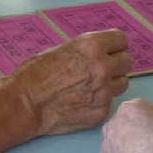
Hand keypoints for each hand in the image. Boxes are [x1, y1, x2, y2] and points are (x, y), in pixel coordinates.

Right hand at [12, 30, 130, 135]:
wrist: (25, 103)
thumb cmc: (35, 73)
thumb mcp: (61, 50)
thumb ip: (85, 51)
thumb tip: (100, 53)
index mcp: (91, 46)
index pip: (121, 40)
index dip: (114, 45)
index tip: (110, 49)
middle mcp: (102, 67)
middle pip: (127, 61)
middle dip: (116, 63)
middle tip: (103, 68)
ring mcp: (104, 92)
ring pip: (122, 83)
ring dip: (112, 82)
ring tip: (93, 85)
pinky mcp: (101, 112)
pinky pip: (109, 103)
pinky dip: (100, 101)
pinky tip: (83, 101)